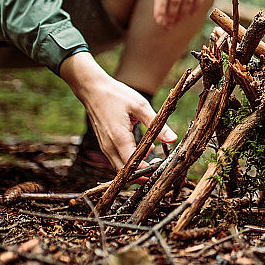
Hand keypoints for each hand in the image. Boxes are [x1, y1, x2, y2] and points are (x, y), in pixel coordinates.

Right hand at [60, 52, 177, 170]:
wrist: (92, 89)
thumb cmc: (116, 95)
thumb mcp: (140, 106)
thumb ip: (156, 124)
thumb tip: (173, 139)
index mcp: (118, 139)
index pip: (133, 168)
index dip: (148, 172)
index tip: (162, 167)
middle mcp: (109, 147)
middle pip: (125, 174)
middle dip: (143, 174)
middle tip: (160, 166)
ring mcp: (105, 147)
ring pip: (121, 168)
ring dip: (138, 167)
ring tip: (157, 157)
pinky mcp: (105, 144)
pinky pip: (118, 159)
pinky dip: (132, 160)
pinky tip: (146, 148)